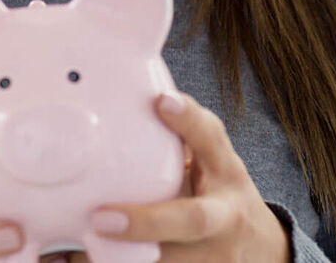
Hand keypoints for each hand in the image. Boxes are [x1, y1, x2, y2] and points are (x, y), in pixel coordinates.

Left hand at [87, 93, 290, 261]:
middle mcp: (225, 218)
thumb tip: (132, 89)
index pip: (212, 140)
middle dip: (146, 222)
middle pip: (191, 221)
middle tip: (99, 218)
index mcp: (226, 172)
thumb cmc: (219, 191)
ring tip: (76, 250)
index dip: (189, 121)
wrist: (262, 250)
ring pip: (167, 261)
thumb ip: (182, 130)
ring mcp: (213, 257)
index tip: (162, 101)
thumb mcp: (214, 158)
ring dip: (121, 259)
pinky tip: (73, 262)